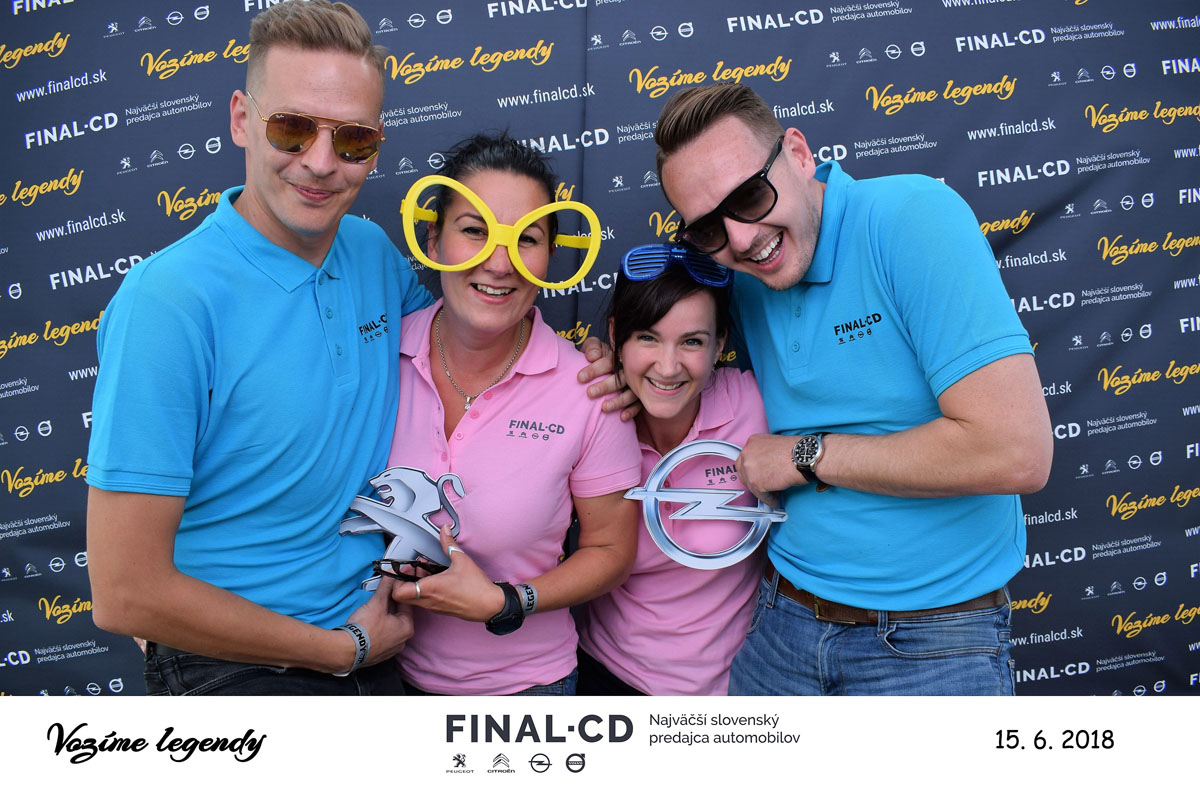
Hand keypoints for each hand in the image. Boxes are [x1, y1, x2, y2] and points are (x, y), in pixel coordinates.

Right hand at [345, 575, 413, 666]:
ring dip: (384, 615)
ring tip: (373, 607)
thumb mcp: (377, 603)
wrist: (347, 651)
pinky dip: (378, 627)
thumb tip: (391, 575)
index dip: (398, 592)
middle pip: (398, 615)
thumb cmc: (365, 627)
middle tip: (380, 595)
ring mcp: (392, 649)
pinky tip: (369, 622)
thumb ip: (385, 587)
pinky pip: (383, 636)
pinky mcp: (381, 654)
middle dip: (390, 604)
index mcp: (408, 628)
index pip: (406, 604)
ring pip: (390, 626)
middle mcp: (403, 640)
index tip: (390, 585)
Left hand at [389, 526, 505, 621]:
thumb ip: (448, 543)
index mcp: (430, 588)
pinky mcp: (440, 610)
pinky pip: (424, 603)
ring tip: (426, 574)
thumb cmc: (477, 587)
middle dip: (404, 583)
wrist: (490, 605)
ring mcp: (434, 607)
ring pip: (413, 600)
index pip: (398, 592)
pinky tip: (436, 582)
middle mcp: (429, 601)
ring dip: (415, 587)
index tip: (406, 569)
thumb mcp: (462, 560)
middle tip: (413, 570)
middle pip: (402, 597)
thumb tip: (445, 531)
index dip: (397, 580)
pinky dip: (424, 593)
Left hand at [578, 336, 640, 420]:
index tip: (580, 378)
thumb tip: (592, 355)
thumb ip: (592, 347)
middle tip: (590, 393)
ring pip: (630, 393)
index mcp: (618, 356)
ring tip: (604, 408)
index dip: (595, 369)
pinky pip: (638, 405)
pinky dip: (631, 411)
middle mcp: (629, 370)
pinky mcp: (640, 396)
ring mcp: (636, 384)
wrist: (614, 364)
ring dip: (618, 401)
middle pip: (620, 378)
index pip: (608, 362)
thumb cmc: (600, 356)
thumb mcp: (595, 348)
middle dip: (605, 387)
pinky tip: (622, 417)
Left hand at [736, 433, 806, 501]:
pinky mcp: (755, 482)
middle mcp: (747, 453)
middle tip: (765, 486)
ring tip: (774, 494)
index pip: (746, 459)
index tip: (760, 475)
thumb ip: (765, 455)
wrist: (804, 456)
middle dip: (754, 481)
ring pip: (751, 485)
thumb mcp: (775, 445)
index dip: (754, 470)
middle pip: (744, 472)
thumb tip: (765, 467)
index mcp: (753, 442)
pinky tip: (776, 500)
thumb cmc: (797, 451)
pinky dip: (769, 499)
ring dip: (763, 491)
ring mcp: (749, 468)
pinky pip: (760, 495)